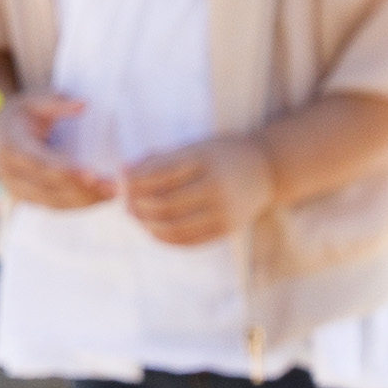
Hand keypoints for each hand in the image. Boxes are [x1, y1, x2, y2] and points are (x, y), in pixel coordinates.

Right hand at [0, 89, 124, 210]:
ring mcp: (18, 191)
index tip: (92, 174)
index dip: (66, 171)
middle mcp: (12, 175)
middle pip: (51, 189)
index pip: (42, 164)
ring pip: (54, 203)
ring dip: (85, 201)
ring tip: (112, 194)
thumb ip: (56, 102)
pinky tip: (99, 198)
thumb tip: (83, 105)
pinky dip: (78, 205)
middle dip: (84, 190)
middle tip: (114, 187)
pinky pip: (54, 207)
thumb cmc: (18, 116)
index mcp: (13, 147)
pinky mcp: (28, 200)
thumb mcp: (32, 100)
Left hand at [121, 128, 276, 247]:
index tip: (121, 181)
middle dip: (138, 205)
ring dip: (148, 224)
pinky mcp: (226, 230)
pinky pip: (188, 240)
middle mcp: (216, 187)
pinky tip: (153, 229)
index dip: (136, 180)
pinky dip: (164, 237)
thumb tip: (124, 172)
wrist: (265, 171)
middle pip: (164, 203)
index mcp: (206, 159)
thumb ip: (161, 158)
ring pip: (173, 226)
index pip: (161, 173)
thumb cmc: (222, 154)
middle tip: (124, 203)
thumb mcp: (195, 147)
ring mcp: (223, 211)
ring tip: (136, 217)